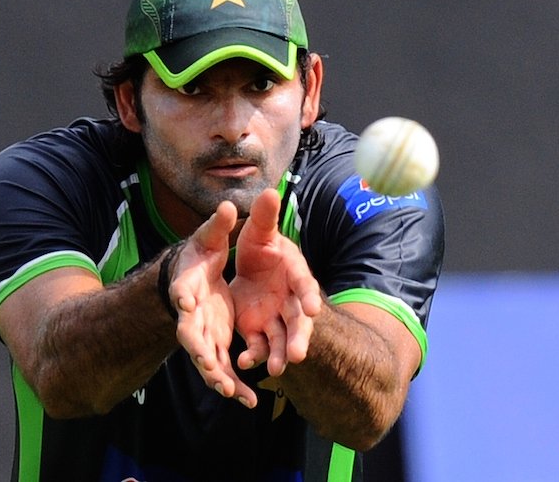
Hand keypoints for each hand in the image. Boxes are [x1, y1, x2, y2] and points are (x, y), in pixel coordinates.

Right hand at [169, 201, 257, 407]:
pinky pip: (224, 369)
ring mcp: (203, 333)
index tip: (185, 303)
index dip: (183, 297)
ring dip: (218, 376)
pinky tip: (248, 400)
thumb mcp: (208, 237)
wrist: (194, 276)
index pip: (183, 292)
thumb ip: (217, 225)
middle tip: (208, 366)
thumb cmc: (198, 255)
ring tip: (232, 392)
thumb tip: (227, 204)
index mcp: (188, 286)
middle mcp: (191, 314)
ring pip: (208, 360)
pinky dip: (233, 384)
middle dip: (199, 351)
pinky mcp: (216, 344)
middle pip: (191, 335)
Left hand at [231, 189, 322, 376]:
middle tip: (299, 354)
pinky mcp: (257, 330)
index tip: (313, 308)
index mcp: (293, 272)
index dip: (309, 295)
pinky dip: (254, 355)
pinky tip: (245, 362)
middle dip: (299, 337)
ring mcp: (274, 317)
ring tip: (278, 369)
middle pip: (298, 320)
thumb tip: (268, 190)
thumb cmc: (262, 247)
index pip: (305, 284)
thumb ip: (264, 215)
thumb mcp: (259, 229)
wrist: (248, 268)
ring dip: (280, 354)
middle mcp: (289, 299)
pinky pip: (258, 345)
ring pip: (281, 339)